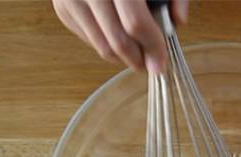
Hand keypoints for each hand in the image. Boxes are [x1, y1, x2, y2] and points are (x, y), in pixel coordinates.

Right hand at [52, 0, 188, 72]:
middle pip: (117, 40)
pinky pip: (90, 40)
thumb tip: (178, 22)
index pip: (135, 22)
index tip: (162, 61)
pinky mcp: (62, 8)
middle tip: (151, 64)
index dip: (152, 46)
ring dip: (124, 58)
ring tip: (137, 53)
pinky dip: (107, 46)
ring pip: (102, 46)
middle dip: (139, 59)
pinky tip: (118, 36)